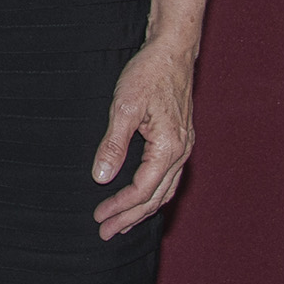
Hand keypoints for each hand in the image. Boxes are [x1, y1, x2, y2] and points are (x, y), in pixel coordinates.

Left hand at [91, 37, 195, 238]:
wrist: (172, 51)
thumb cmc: (148, 74)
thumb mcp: (124, 107)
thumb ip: (113, 145)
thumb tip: (101, 177)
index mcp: (169, 148)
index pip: (142, 190)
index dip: (120, 207)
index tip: (99, 218)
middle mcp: (181, 152)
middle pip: (155, 198)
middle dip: (130, 217)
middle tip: (106, 232)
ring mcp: (183, 147)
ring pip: (164, 190)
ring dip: (142, 210)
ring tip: (121, 223)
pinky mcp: (179, 140)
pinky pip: (168, 178)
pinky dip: (153, 193)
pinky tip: (140, 196)